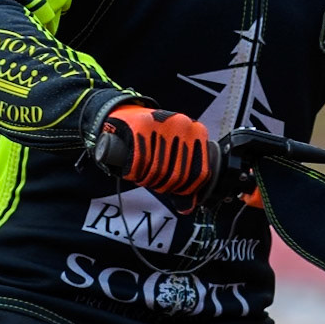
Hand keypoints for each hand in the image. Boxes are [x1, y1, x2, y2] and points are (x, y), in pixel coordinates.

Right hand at [92, 104, 216, 197]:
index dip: (185, 189)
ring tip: (142, 175)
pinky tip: (132, 170)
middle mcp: (182, 125)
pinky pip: (139, 161)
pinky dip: (134, 172)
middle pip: (177, 175)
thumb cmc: (153, 138)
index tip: (174, 191)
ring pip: (157, 170)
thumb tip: (187, 208)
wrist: (125, 115)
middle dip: (162, 185)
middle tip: (152, 182)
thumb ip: (184, 176)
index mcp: (197, 131)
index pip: (199, 173)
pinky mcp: (140, 125)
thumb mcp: (175, 152)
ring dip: (146, 179)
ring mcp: (162, 123)